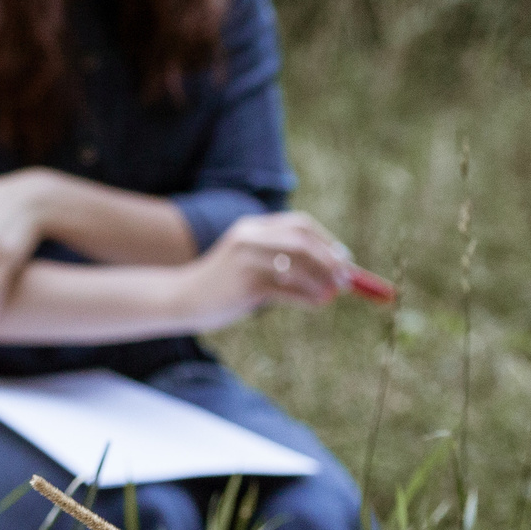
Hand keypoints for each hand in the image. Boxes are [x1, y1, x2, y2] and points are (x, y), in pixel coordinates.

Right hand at [175, 210, 352, 331]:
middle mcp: (250, 238)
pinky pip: (288, 290)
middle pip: (303, 242)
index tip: (345, 260)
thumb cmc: (225, 284)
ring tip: (332, 295)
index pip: (300, 225)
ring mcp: (246, 261)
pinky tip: (317, 304)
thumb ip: (286, 264)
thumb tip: (336, 275)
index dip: (327, 241)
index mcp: (252, 228)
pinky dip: (308, 297)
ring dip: (323, 282)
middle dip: (331, 261)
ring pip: (299, 266)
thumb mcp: (252, 264)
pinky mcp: (246, 285)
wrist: (183, 298)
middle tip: (347, 279)